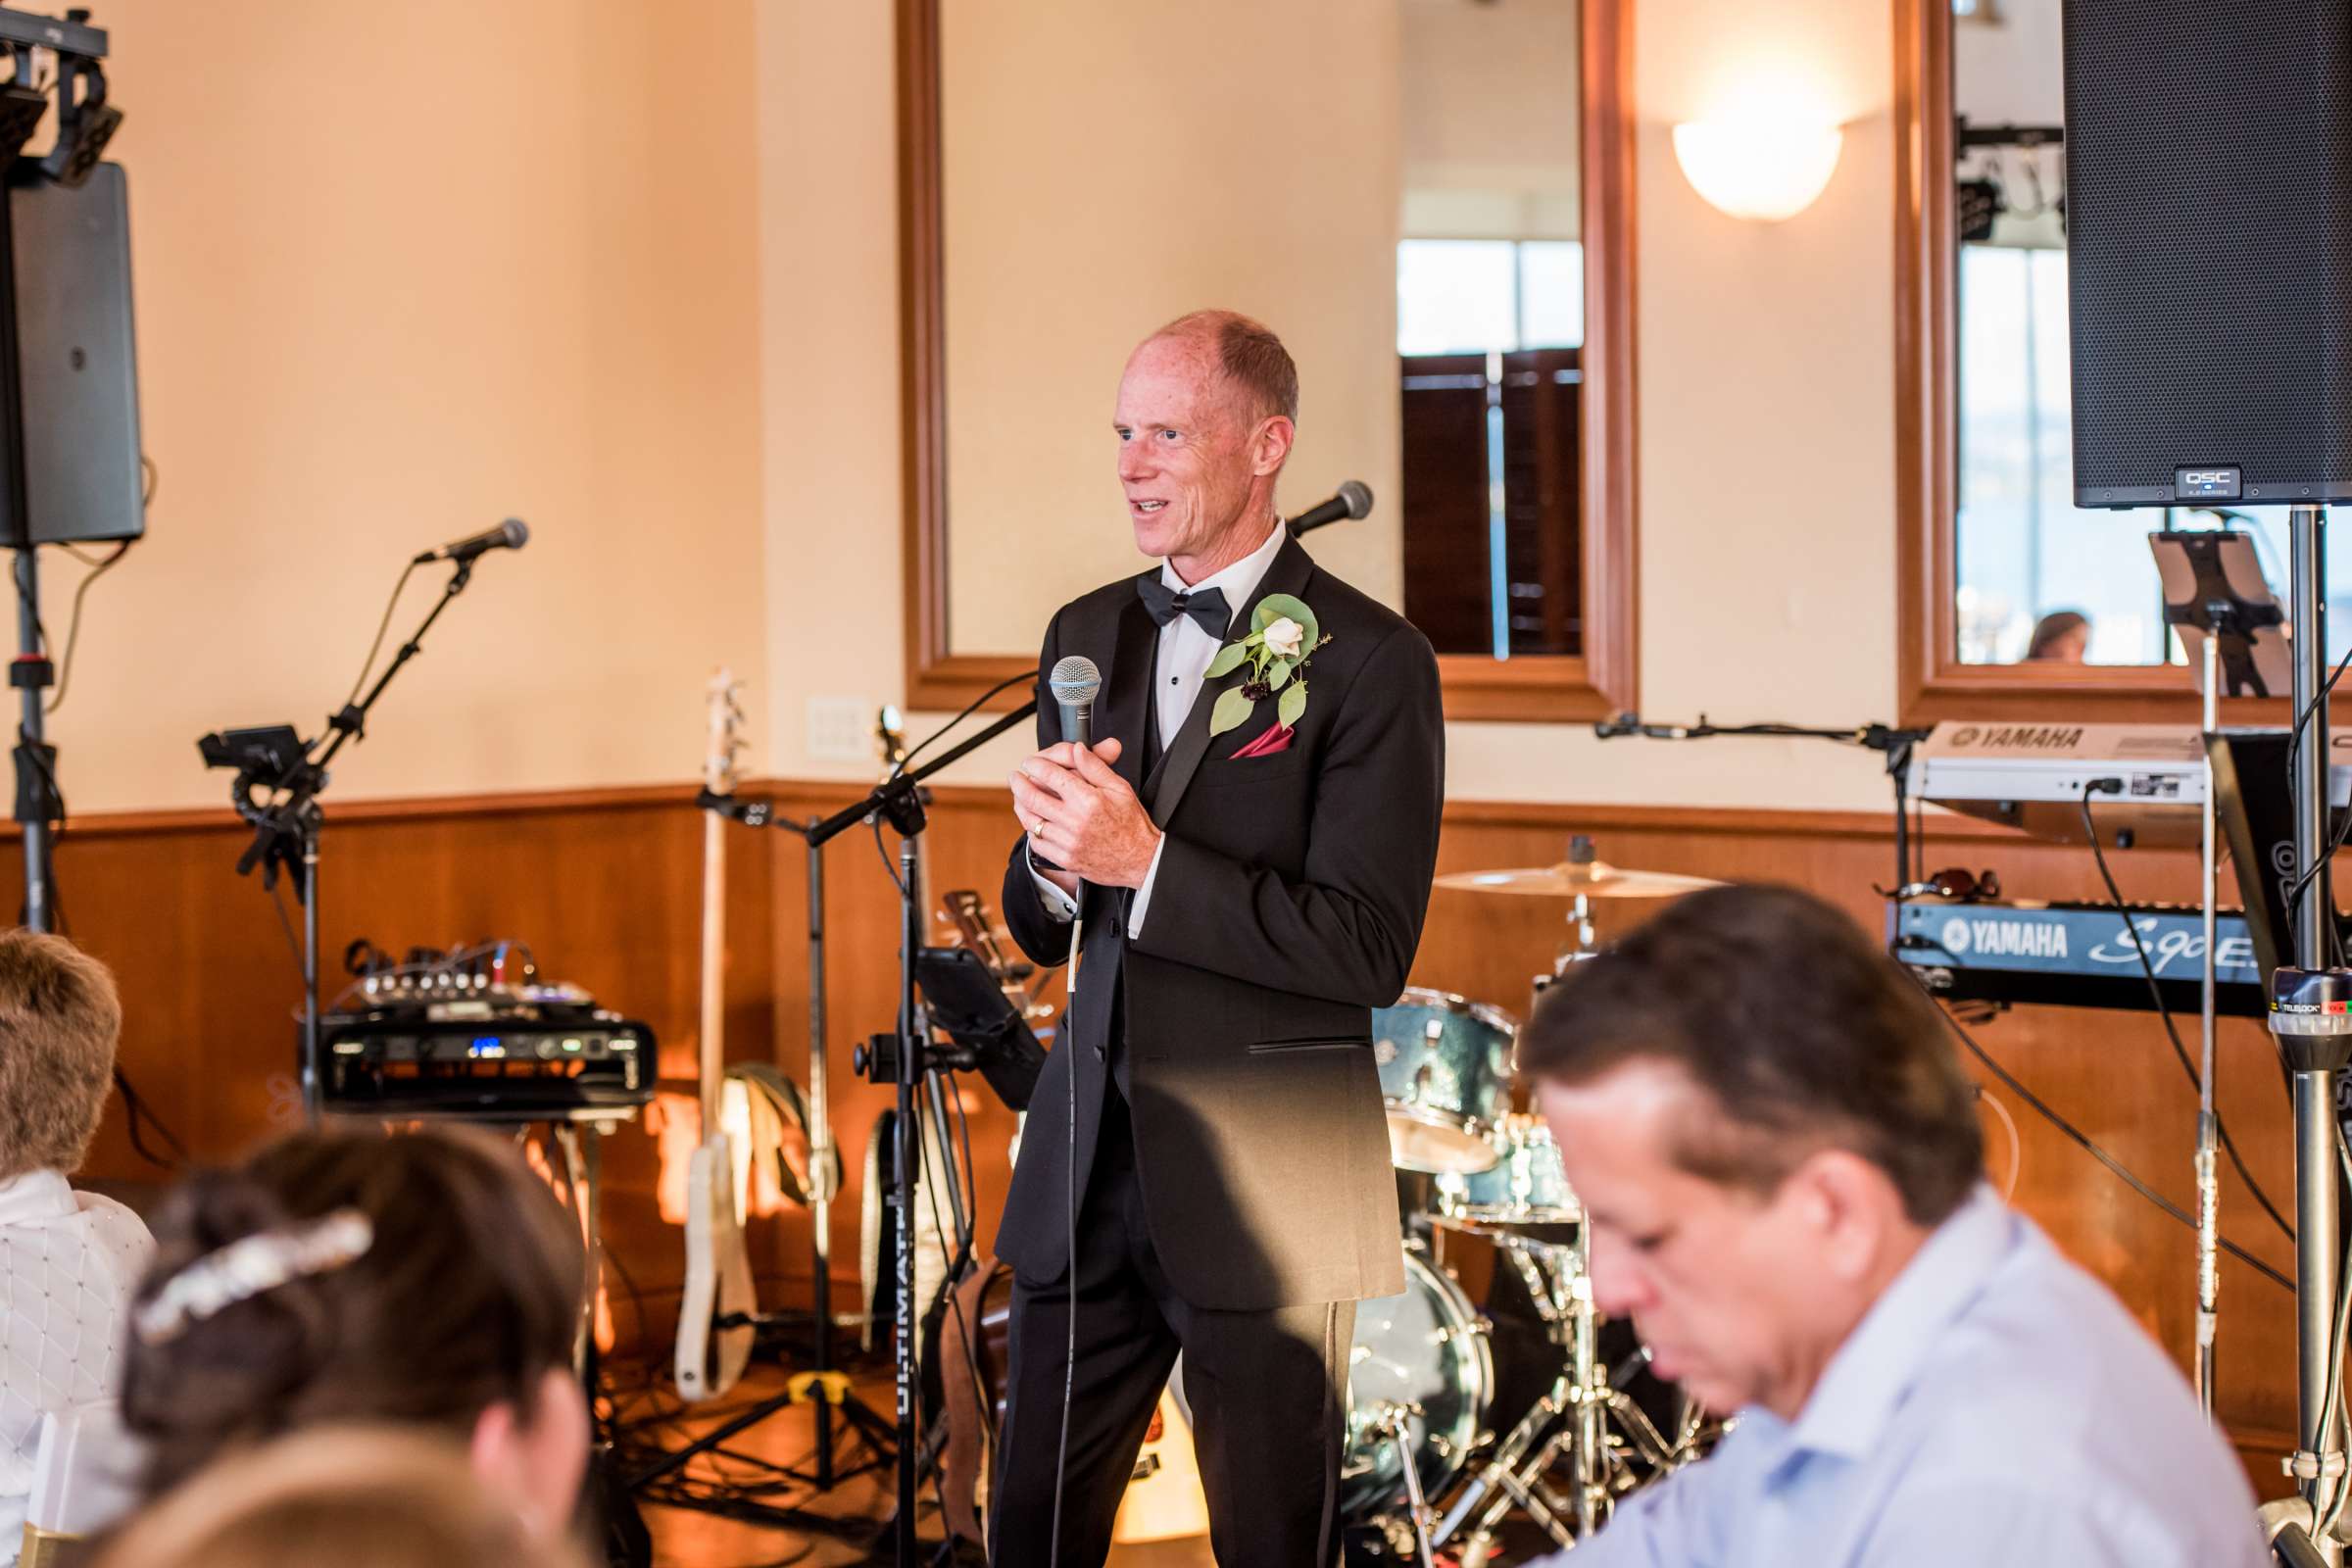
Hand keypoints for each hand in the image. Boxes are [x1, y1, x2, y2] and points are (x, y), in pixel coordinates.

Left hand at [1009, 737, 1160, 889]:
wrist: (1140, 860)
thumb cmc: (1131, 823)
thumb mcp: (1120, 788)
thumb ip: (1095, 767)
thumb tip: (1077, 749)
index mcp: (1088, 800)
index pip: (1051, 775)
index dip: (1035, 765)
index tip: (1030, 762)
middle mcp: (1075, 821)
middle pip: (1032, 797)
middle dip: (1019, 783)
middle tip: (1015, 777)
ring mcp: (1067, 842)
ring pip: (1030, 820)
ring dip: (1020, 805)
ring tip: (1019, 796)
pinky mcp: (1065, 859)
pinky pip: (1037, 843)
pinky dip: (1031, 830)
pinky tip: (1033, 821)